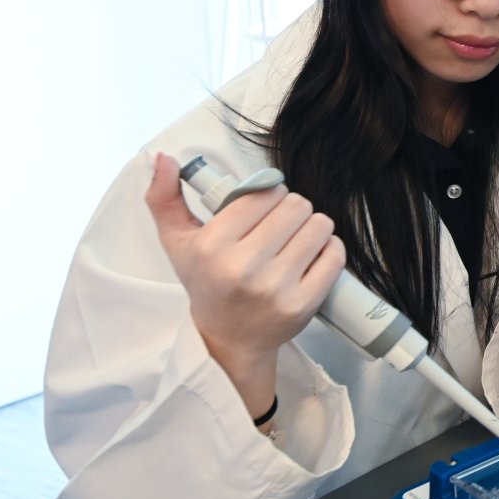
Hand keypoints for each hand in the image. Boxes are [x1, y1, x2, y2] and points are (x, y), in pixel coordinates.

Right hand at [145, 153, 345, 420]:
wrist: (228, 341)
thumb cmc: (207, 284)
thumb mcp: (178, 243)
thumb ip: (165, 198)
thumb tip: (163, 158)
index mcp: (212, 246)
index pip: (265, 192)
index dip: (269, 195)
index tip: (262, 210)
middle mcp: (243, 267)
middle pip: (297, 205)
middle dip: (292, 211)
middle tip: (279, 229)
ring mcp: (275, 288)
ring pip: (320, 225)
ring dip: (313, 228)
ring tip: (295, 242)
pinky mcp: (303, 304)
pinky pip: (335, 254)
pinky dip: (329, 250)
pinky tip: (310, 258)